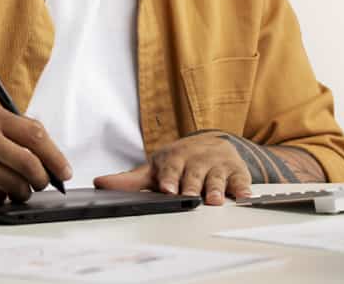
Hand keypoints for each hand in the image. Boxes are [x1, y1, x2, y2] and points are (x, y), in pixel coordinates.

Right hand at [0, 102, 71, 202]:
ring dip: (23, 191)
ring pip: (14, 184)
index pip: (35, 134)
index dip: (55, 155)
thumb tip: (49, 154)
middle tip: (45, 183)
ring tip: (20, 187)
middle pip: (29, 163)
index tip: (64, 170)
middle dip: (43, 178)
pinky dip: (1, 196)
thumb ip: (15, 128)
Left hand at [93, 131, 251, 205]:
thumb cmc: (180, 161)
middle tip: (189, 195)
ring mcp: (216, 165)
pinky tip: (243, 196)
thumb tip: (99, 183)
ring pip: (216, 178)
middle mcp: (196, 160)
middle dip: (191, 184)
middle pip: (193, 174)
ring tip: (214, 199)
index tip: (166, 188)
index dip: (169, 177)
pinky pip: (240, 181)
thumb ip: (130, 180)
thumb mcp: (156, 168)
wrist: (213, 144)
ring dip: (215, 188)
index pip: (171, 167)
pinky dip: (242, 188)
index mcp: (175, 158)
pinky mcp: (236, 172)